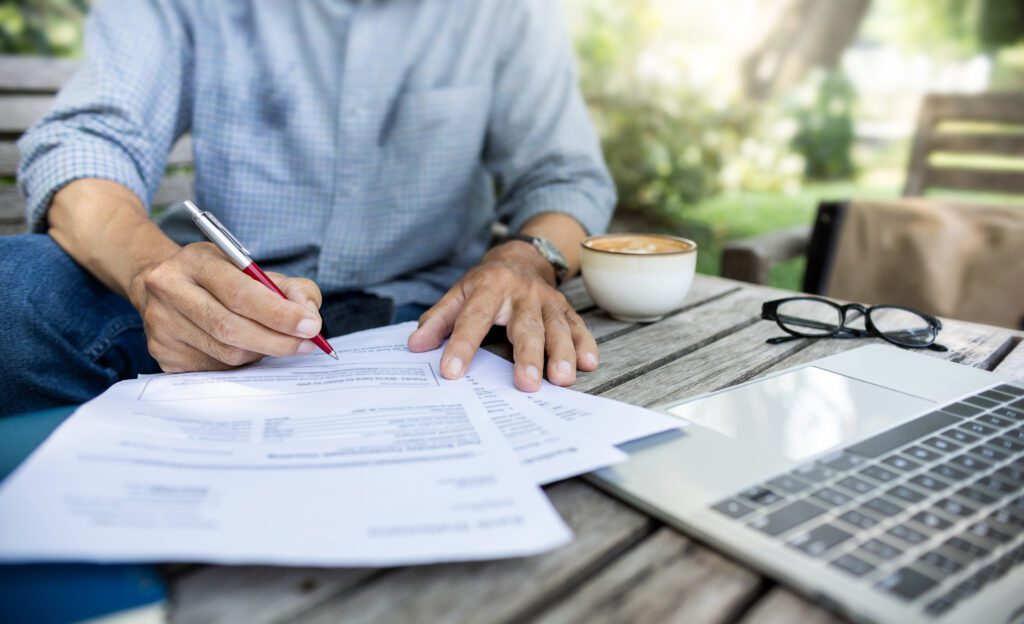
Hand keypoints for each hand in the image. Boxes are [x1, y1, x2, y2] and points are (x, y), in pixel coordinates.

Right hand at [129, 242, 323, 371]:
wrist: (165, 285)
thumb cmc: (220, 278)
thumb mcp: (253, 269)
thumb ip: (290, 288)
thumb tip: (309, 318)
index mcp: (195, 261)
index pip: (240, 293)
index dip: (278, 313)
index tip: (311, 326)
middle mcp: (170, 290)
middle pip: (230, 327)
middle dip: (276, 340)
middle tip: (306, 344)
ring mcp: (161, 324)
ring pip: (225, 352)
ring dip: (260, 352)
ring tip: (277, 343)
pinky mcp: (163, 352)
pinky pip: (214, 368)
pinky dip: (240, 363)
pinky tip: (247, 348)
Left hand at [408, 241, 598, 390]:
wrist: (523, 257)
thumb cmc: (486, 283)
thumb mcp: (458, 293)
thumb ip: (438, 319)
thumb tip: (415, 345)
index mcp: (489, 288)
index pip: (473, 320)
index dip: (461, 346)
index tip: (451, 372)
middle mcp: (522, 294)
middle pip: (526, 326)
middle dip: (527, 355)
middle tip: (525, 384)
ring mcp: (547, 302)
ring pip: (557, 328)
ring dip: (562, 354)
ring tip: (562, 379)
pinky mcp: (566, 309)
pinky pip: (578, 326)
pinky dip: (585, 344)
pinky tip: (589, 363)